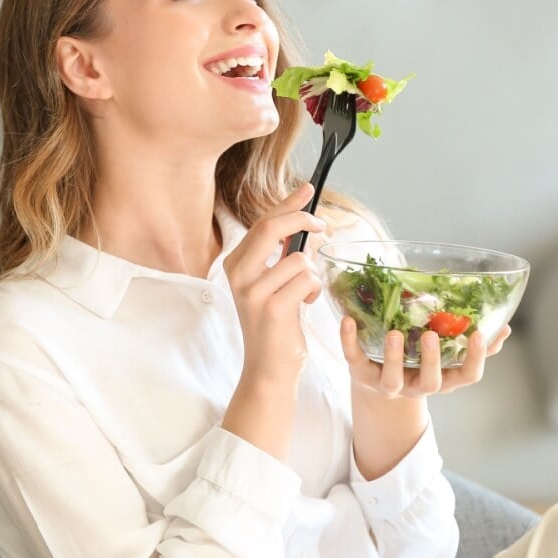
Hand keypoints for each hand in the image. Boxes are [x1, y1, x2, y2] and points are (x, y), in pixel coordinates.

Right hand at [223, 183, 326, 387]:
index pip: (262, 223)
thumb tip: (302, 220)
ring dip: (311, 275)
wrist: (268, 368)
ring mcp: (252, 291)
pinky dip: (314, 291)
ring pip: (298, 259)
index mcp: (235, 264)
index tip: (307, 189)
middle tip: (322, 225)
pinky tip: (305, 306)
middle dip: (302, 220)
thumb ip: (281, 253)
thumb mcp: (272, 283)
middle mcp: (237, 274)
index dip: (287, 203)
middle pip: (272, 227)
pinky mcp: (272, 308)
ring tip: (304, 294)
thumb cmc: (275, 324)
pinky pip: (306, 280)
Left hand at [340, 318, 511, 398]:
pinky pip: (354, 360)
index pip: (467, 376)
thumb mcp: (446, 357)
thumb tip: (505, 327)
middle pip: (431, 382)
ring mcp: (388, 384)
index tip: (479, 335)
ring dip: (393, 356)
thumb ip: (474, 345)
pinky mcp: (361, 375)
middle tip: (431, 335)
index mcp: (443, 379)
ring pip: (392, 379)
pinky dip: (349, 340)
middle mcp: (418, 386)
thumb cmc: (419, 362)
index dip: (476, 359)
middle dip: (432, 360)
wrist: (377, 383)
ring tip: (395, 333)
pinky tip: (348, 321)